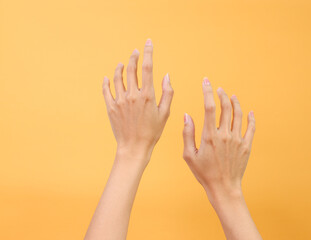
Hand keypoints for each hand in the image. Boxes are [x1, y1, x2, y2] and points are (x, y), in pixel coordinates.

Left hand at [102, 39, 173, 165]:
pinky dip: (106, 82)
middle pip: (131, 69)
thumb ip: (167, 92)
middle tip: (135, 52)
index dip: (148, 52)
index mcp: (147, 95)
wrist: (134, 148)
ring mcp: (120, 101)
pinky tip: (107, 77)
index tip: (148, 42)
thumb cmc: (152, 132)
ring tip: (123, 64)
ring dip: (120, 68)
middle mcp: (132, 95)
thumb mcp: (165, 113)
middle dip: (134, 57)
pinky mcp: (111, 108)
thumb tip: (166, 75)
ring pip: (117, 77)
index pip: (148, 67)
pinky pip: (106, 90)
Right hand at [182, 77, 255, 199]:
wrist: (224, 188)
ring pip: (239, 114)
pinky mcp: (246, 146)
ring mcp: (238, 140)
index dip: (207, 92)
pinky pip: (251, 127)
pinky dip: (251, 117)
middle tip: (218, 89)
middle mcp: (225, 135)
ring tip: (231, 96)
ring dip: (235, 102)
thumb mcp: (189, 155)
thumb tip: (186, 115)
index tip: (206, 82)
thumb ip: (187, 134)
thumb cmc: (204, 173)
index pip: (209, 107)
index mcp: (210, 136)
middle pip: (226, 107)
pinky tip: (249, 111)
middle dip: (221, 95)